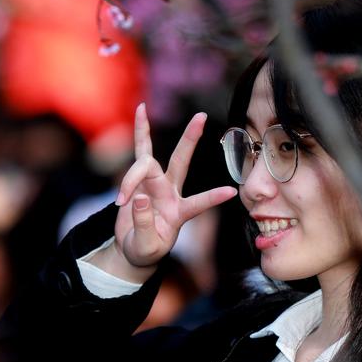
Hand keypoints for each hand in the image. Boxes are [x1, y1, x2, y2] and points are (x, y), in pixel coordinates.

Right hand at [110, 104, 237, 272]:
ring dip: (135, 163)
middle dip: (190, 139)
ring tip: (129, 160)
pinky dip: (139, 134)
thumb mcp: (146, 246)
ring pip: (147, 162)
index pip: (199, 204)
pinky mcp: (140, 179)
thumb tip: (140, 197)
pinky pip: (138, 153)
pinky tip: (141, 112)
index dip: (213, 198)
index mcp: (179, 212)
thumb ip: (144, 223)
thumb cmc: (145, 249)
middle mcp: (170, 193)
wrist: (133, 248)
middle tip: (202, 116)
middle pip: (180, 161)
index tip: (231, 192)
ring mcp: (155, 184)